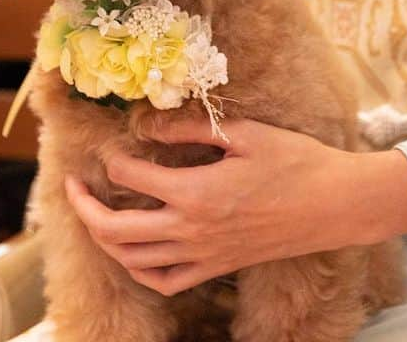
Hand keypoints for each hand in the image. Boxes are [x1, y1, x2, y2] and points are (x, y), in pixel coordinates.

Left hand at [64, 118, 406, 295]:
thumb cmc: (295, 162)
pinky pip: (165, 281)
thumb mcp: (244, 134)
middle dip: (84, 208)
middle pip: (116, 230)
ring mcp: (203, 254)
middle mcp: (191, 230)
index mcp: (195, 192)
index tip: (110, 146)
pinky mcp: (217, 267)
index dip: (113, 160)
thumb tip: (148, 124)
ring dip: (105, 240)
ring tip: (95, 218)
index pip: (131, 179)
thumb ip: (191, 129)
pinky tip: (134, 254)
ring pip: (133, 260)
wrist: (334, 205)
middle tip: (71, 187)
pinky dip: (140, 271)